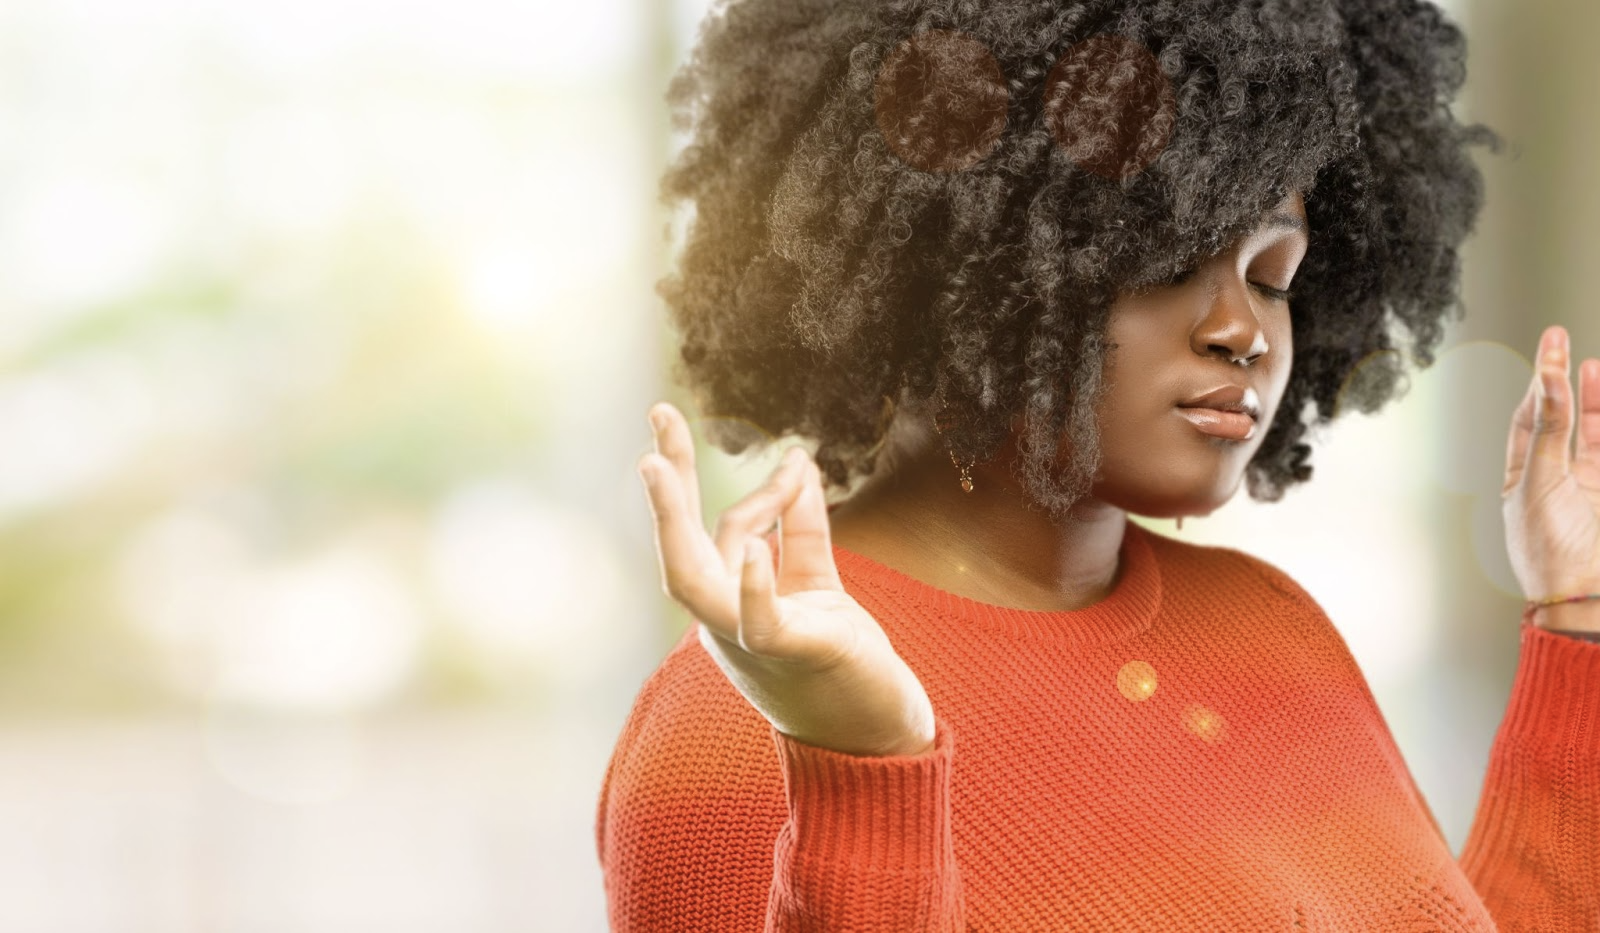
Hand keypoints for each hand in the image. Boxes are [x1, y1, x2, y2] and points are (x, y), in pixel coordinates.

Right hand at [637, 401, 936, 756]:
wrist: (876, 734)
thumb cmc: (839, 660)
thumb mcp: (816, 579)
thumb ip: (801, 523)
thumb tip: (798, 459)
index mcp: (727, 599)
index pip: (700, 527)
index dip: (680, 472)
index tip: (665, 414)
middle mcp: (723, 620)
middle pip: (680, 547)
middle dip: (665, 485)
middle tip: (658, 418)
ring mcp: (748, 640)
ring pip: (692, 581)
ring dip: (672, 523)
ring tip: (657, 466)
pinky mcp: (793, 653)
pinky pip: (759, 621)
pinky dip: (754, 586)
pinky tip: (757, 551)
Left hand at [1502, 325, 1599, 628]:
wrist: (1585, 599)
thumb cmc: (1548, 549)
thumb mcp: (1540, 483)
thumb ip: (1549, 431)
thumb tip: (1547, 379)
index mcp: (1522, 478)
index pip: (1529, 420)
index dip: (1539, 384)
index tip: (1550, 348)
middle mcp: (1555, 478)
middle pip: (1560, 419)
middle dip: (1561, 380)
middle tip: (1561, 336)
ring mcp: (1589, 487)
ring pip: (1595, 433)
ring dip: (1594, 400)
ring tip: (1593, 365)